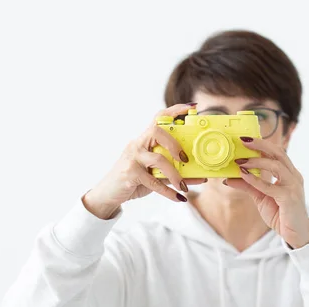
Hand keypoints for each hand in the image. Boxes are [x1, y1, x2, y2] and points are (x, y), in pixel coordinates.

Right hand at [83, 104, 205, 218]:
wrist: (109, 194)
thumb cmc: (134, 180)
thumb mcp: (155, 174)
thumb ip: (174, 172)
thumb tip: (200, 177)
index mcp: (144, 140)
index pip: (158, 118)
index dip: (175, 111)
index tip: (192, 107)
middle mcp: (137, 145)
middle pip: (157, 132)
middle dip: (175, 144)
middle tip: (185, 159)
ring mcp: (133, 158)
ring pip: (158, 160)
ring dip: (175, 175)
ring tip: (184, 187)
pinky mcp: (131, 174)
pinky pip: (154, 182)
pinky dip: (169, 192)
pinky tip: (179, 198)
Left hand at [225, 137, 308, 248]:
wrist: (295, 234)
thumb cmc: (281, 214)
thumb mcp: (261, 197)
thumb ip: (248, 186)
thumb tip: (230, 178)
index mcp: (289, 173)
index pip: (277, 152)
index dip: (262, 144)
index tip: (245, 139)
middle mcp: (293, 176)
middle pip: (278, 153)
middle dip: (260, 145)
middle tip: (243, 141)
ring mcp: (293, 186)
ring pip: (276, 166)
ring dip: (256, 162)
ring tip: (240, 162)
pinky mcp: (289, 198)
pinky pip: (271, 186)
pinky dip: (256, 180)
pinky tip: (244, 176)